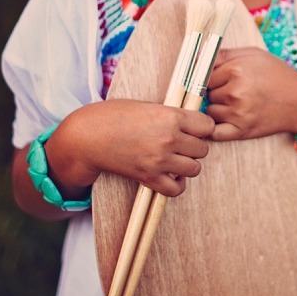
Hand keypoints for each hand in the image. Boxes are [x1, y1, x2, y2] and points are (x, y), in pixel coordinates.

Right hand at [44, 99, 214, 197]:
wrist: (89, 136)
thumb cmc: (115, 116)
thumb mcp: (147, 106)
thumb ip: (171, 114)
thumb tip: (192, 122)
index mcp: (171, 116)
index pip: (208, 126)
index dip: (202, 128)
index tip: (194, 129)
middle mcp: (169, 138)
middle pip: (203, 149)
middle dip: (195, 147)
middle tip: (182, 144)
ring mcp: (159, 160)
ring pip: (194, 169)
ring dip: (187, 165)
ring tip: (175, 159)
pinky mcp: (148, 178)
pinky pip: (176, 189)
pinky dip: (177, 184)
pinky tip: (170, 175)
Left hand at [206, 47, 296, 141]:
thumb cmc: (278, 75)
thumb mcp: (253, 54)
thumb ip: (223, 54)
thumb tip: (196, 58)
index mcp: (237, 70)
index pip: (204, 75)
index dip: (212, 76)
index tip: (220, 77)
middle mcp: (236, 92)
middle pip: (206, 93)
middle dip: (216, 91)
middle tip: (234, 90)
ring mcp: (238, 114)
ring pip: (209, 111)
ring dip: (217, 108)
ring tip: (236, 103)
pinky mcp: (241, 131)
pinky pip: (214, 132)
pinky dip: (213, 127)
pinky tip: (224, 120)